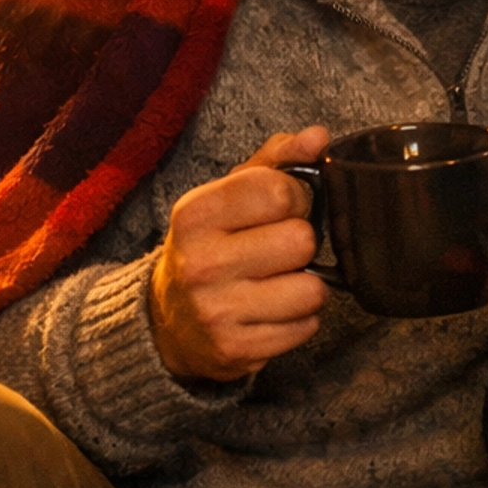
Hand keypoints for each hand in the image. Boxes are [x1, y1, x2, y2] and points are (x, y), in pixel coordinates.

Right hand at [149, 125, 331, 381]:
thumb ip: (276, 160)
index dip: (295, 198)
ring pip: (312, 290)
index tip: (282, 209)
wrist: (168, 322)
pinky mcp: (235, 350)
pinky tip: (274, 311)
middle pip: (302, 241)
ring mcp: (215, 311)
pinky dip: (300, 319)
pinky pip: (307, 327)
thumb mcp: (229, 195)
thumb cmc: (211, 246)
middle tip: (279, 250)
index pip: (279, 192)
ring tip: (279, 282)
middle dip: (302, 244)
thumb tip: (319, 137)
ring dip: (307, 286)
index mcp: (196, 214)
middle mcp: (200, 263)